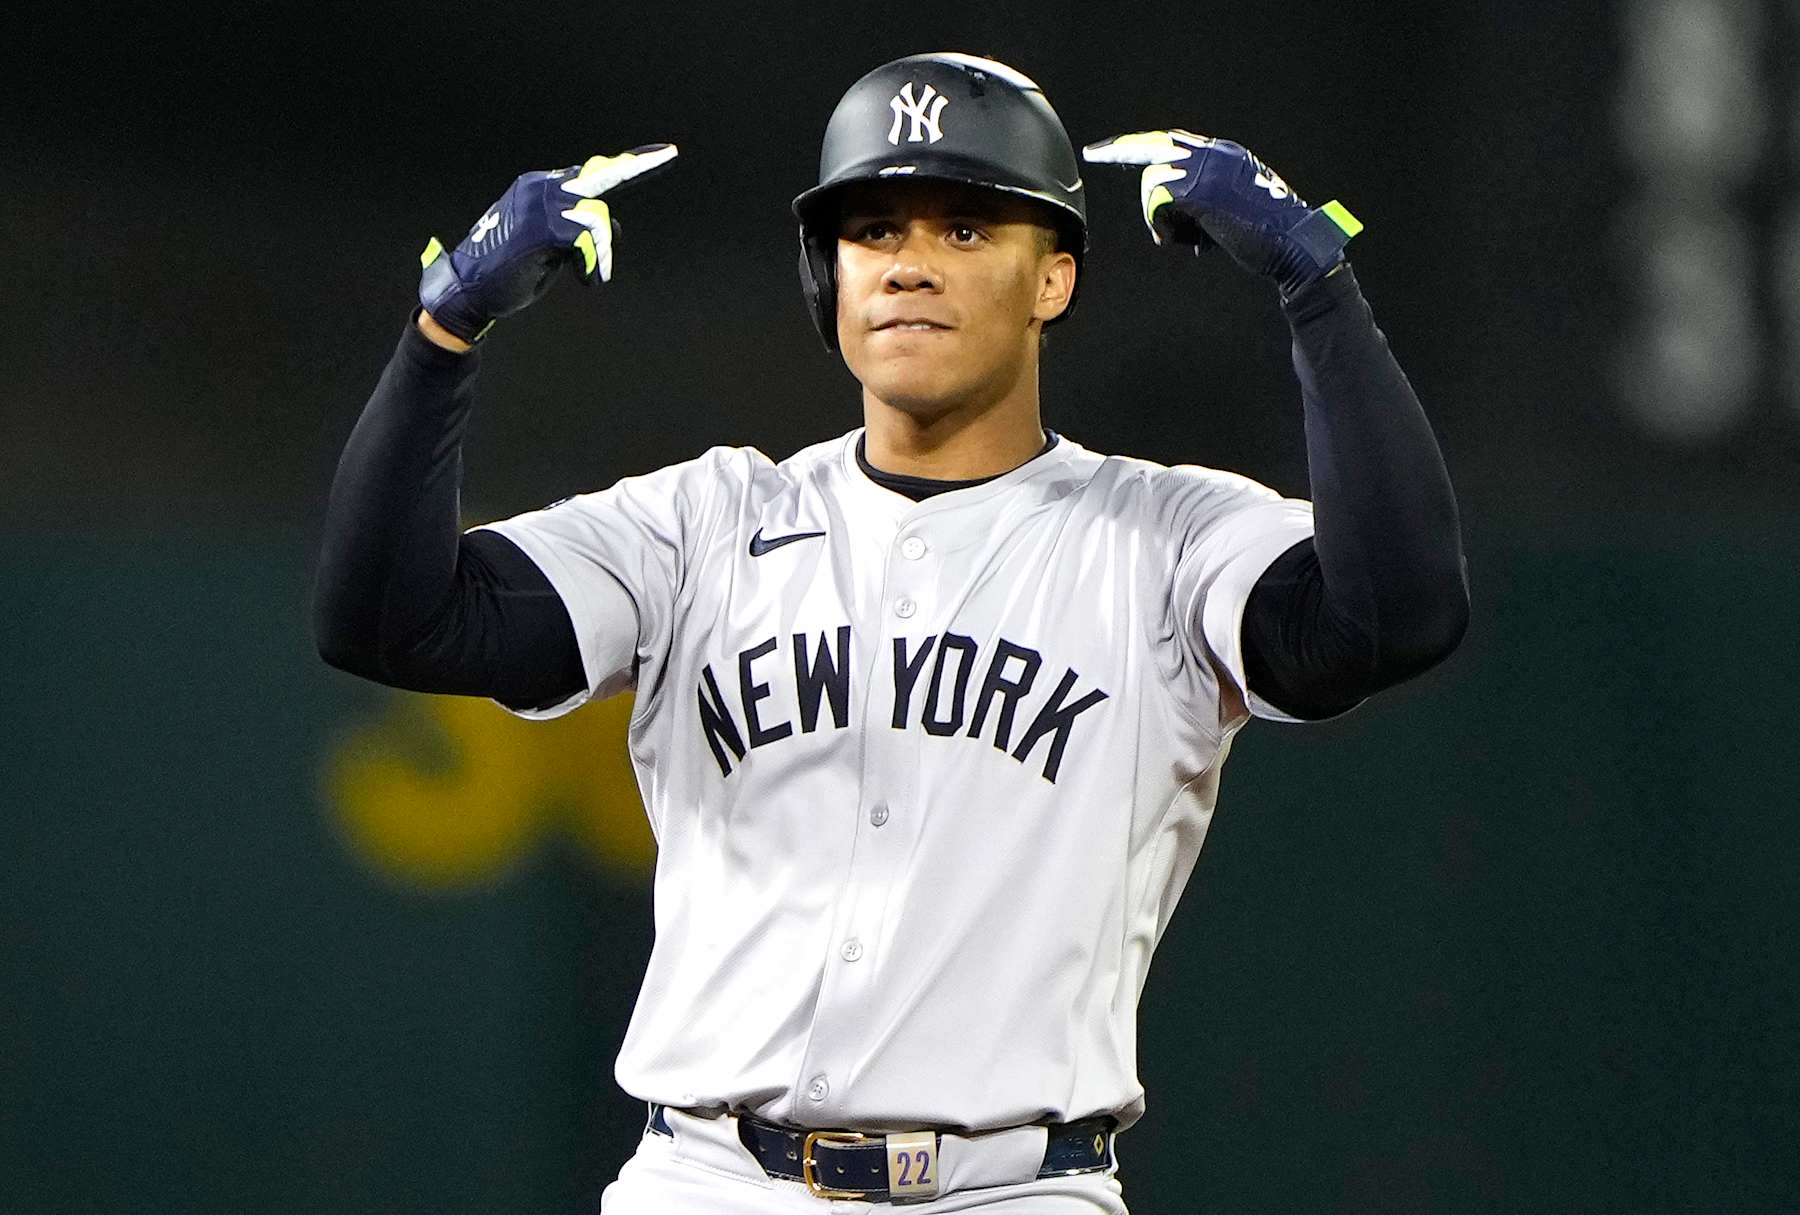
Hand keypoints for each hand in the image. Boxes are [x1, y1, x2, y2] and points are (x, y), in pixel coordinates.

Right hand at [417, 143, 678, 342]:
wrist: (470, 290)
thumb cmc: (512, 270)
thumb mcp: (553, 247)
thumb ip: (578, 229)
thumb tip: (612, 226)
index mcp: (543, 187)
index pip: (592, 172)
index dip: (628, 163)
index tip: (662, 153)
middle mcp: (542, 186)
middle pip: (602, 177)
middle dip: (638, 168)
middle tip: (672, 154)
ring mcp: (541, 204)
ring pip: (596, 216)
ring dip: (602, 250)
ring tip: (592, 274)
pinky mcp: (542, 227)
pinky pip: (586, 240)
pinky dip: (593, 264)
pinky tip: (586, 279)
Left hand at [1082, 130, 1359, 297]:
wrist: (1294, 245)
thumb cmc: (1266, 238)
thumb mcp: (1232, 210)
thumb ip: (1202, 202)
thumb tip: (1167, 218)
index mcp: (1224, 154)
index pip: (1172, 140)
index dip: (1140, 145)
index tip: (1112, 148)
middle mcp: (1214, 153)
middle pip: (1154, 147)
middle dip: (1122, 150)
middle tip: (1093, 154)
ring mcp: (1207, 168)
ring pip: (1152, 181)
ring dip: (1158, 216)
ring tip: (1179, 239)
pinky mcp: (1199, 189)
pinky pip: (1157, 202)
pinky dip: (1162, 226)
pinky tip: (1181, 243)